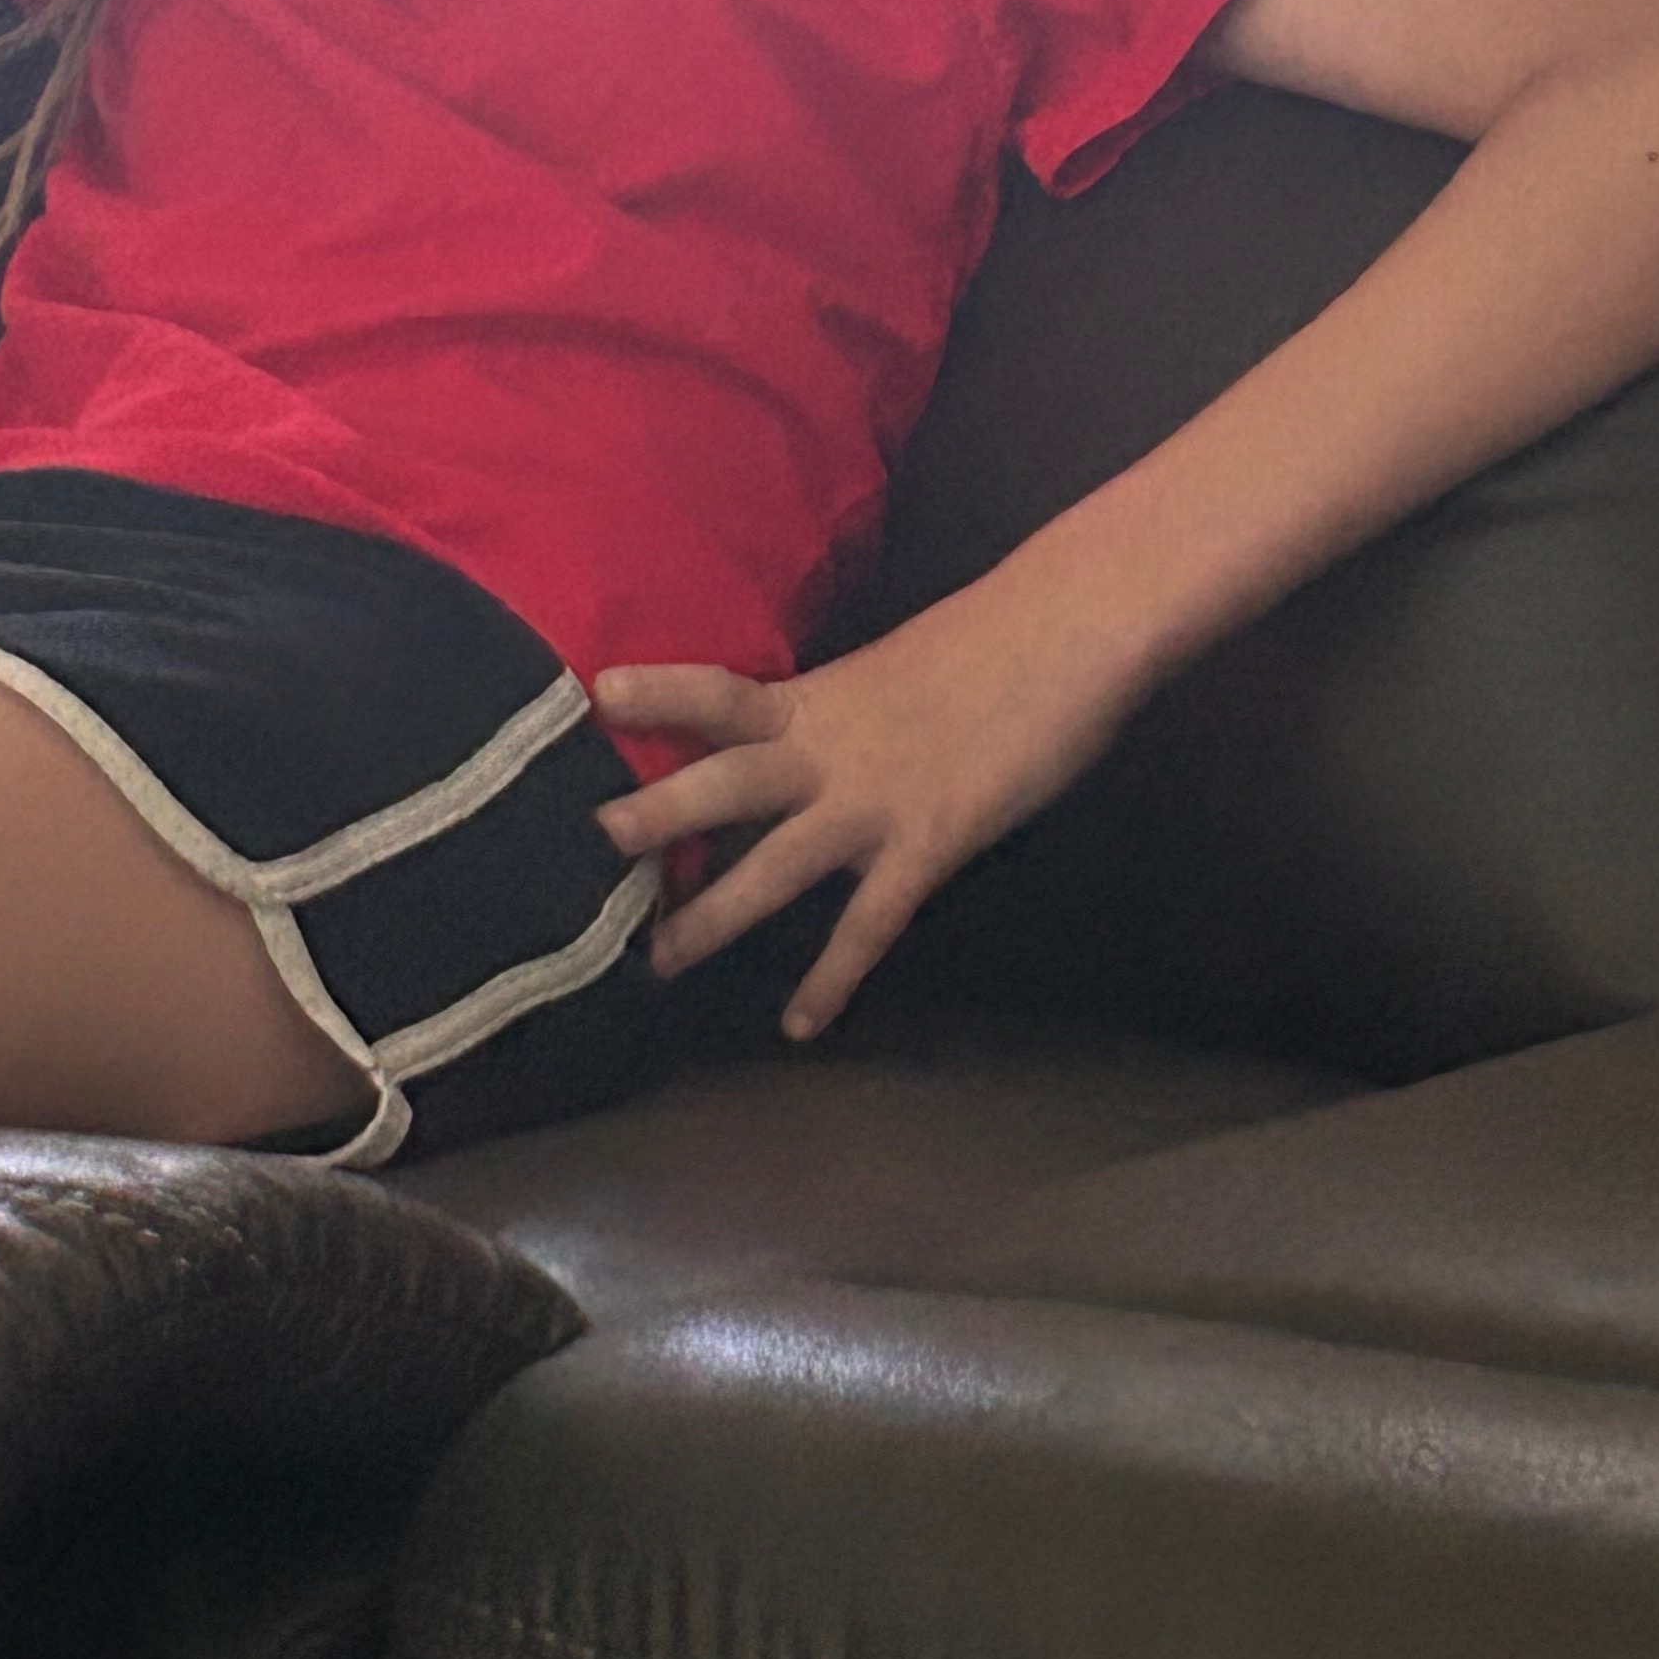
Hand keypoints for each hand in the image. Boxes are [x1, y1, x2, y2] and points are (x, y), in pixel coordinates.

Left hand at [587, 588, 1148, 1041]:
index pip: (721, 691)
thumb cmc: (989, 643)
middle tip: (596, 841)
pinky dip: (832, 978)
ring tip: (659, 958)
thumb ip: (841, 710)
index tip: (594, 694)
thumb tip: (804, 736)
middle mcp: (828, 748)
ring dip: (715, 913)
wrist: (1063, 635)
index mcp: (818, 697)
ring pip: (776, 865)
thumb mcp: (891, 668)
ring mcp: (874, 801)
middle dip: (660, 812)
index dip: (660, 691)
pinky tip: (801, 1023)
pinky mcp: (927, 844)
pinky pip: (867, 924)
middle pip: (726, 780)